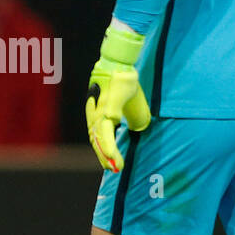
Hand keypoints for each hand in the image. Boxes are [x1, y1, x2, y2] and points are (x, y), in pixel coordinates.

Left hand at [86, 25, 150, 170]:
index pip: (99, 137)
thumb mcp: (131, 103)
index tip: (112, 164)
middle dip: (105, 157)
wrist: (121, 64)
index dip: (104, 151)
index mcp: (99, 113)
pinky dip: (108, 146)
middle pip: (97, 141)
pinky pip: (106, 132)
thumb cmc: (125, 82)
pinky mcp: (106, 109)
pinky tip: (112, 157)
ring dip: (107, 156)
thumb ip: (132, 117)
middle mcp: (95, 114)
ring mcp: (99, 112)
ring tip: (115, 168)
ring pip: (100, 139)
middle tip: (114, 170)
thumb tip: (138, 129)